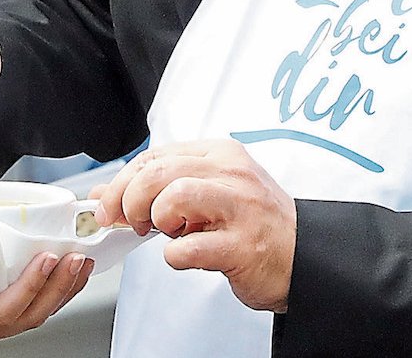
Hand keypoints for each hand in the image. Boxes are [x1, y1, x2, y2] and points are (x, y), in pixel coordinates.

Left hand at [91, 139, 295, 313]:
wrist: (304, 255)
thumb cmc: (254, 224)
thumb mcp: (207, 193)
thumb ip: (160, 188)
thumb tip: (106, 193)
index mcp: (220, 155)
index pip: (155, 155)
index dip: (122, 181)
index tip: (109, 205)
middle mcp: (230, 174)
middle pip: (158, 171)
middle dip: (130, 200)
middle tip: (131, 222)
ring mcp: (239, 209)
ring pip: (174, 196)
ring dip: (157, 219)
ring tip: (169, 233)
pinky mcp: (242, 246)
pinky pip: (189, 247)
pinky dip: (176, 256)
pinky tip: (187, 256)